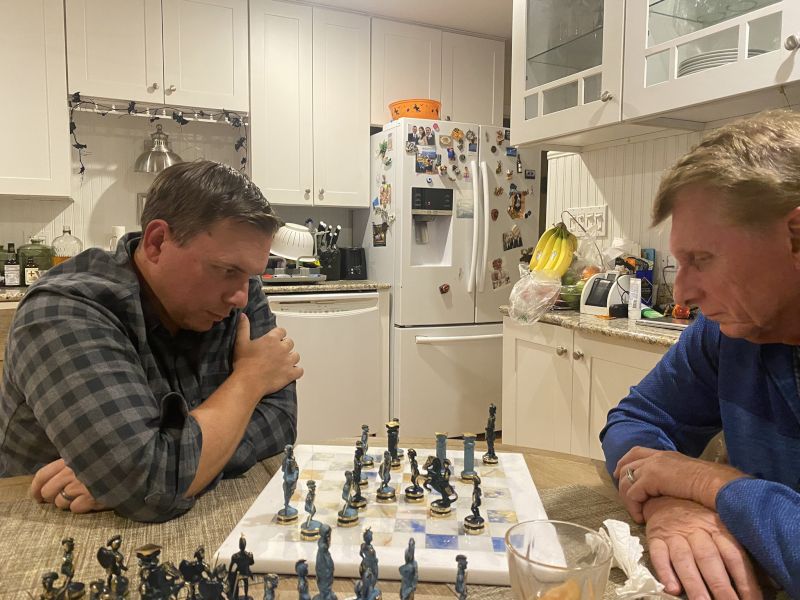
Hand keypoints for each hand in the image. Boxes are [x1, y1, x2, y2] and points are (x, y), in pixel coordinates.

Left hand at [30, 458, 106, 512]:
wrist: (131, 467)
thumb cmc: (106, 462)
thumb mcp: (86, 457)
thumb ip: (68, 466)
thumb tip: (47, 482)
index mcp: (69, 460)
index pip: (42, 475)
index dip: (35, 488)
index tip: (36, 496)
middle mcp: (72, 473)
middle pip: (47, 492)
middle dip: (52, 497)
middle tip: (63, 496)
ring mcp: (82, 486)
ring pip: (61, 503)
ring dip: (67, 503)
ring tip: (81, 496)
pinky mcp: (92, 498)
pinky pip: (76, 508)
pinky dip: (81, 507)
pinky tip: (90, 500)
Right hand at [233, 314, 302, 395]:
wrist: (248, 382)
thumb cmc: (244, 363)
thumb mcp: (241, 342)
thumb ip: (243, 327)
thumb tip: (243, 316)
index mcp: (271, 339)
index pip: (282, 331)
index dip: (278, 335)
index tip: (275, 338)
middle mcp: (282, 348)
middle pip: (290, 343)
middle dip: (285, 346)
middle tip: (277, 352)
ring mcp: (288, 361)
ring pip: (296, 356)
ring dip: (291, 357)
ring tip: (284, 361)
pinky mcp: (290, 374)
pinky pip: (300, 370)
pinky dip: (296, 371)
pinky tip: (291, 372)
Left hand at [614, 447, 745, 520]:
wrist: (715, 484)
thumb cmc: (709, 484)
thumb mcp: (687, 476)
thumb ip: (674, 477)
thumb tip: (670, 488)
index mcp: (665, 454)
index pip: (637, 451)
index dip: (625, 461)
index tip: (619, 473)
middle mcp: (656, 457)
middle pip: (627, 464)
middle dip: (620, 477)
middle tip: (621, 493)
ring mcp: (652, 466)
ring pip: (627, 480)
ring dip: (628, 499)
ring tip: (636, 513)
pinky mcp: (650, 478)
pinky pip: (632, 494)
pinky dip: (633, 507)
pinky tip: (641, 517)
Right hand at [643, 497, 760, 599]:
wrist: (663, 496)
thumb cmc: (698, 518)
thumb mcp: (720, 527)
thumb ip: (738, 552)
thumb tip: (768, 581)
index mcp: (718, 527)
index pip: (734, 555)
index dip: (744, 580)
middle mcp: (697, 530)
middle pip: (709, 559)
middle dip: (720, 585)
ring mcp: (675, 534)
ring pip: (684, 559)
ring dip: (693, 583)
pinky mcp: (655, 537)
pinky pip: (658, 554)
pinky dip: (664, 571)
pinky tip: (672, 588)